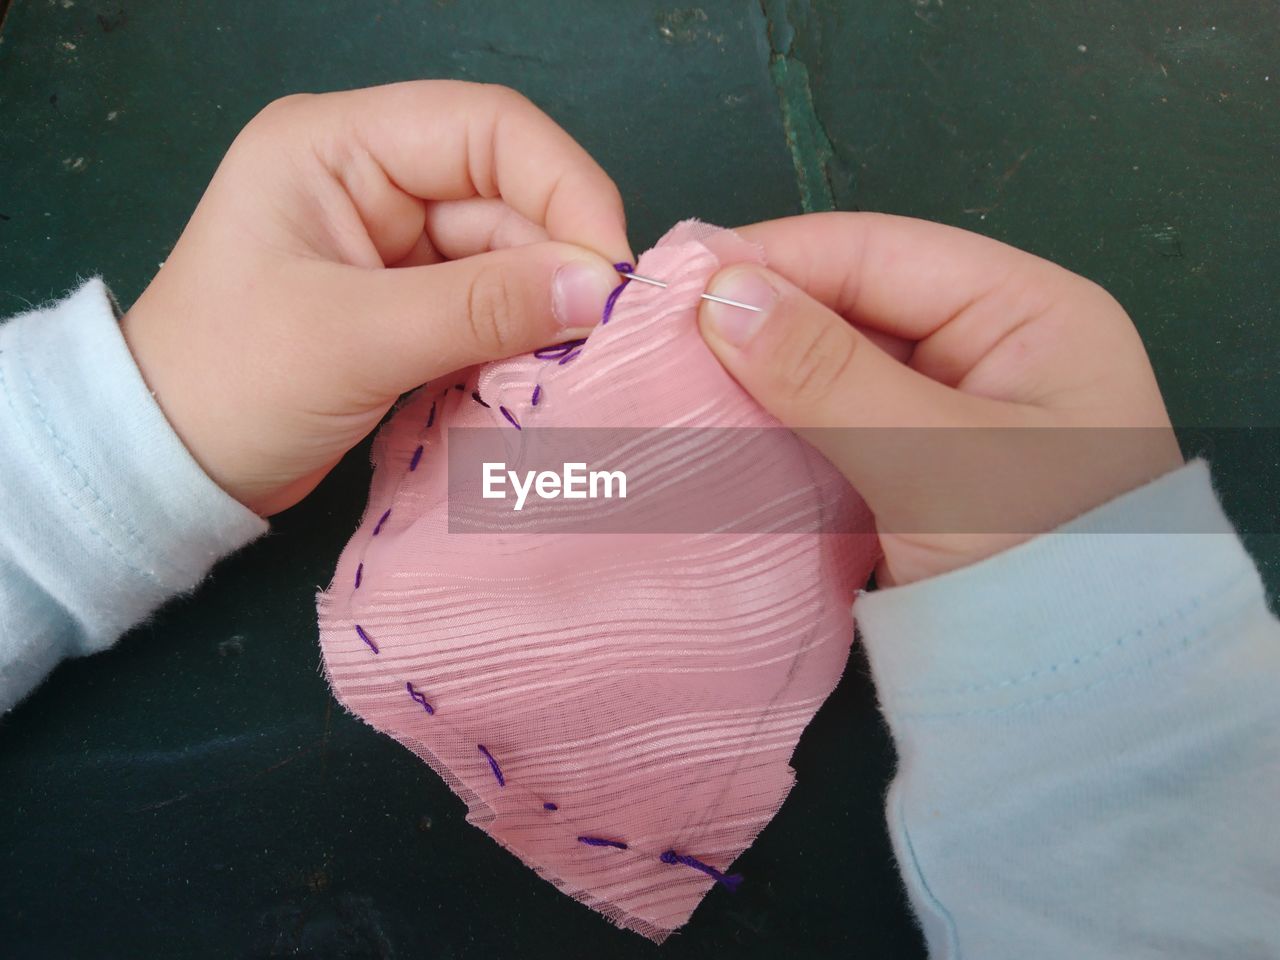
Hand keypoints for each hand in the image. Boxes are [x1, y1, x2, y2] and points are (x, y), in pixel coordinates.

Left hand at [122, 81, 630, 515]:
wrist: (167, 470)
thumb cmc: (230, 384)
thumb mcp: (357, 339)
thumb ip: (485, 308)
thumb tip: (604, 288)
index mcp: (337, 146)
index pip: (486, 129)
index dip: (564, 186)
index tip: (612, 268)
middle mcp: (370, 179)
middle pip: (507, 195)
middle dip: (559, 261)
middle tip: (606, 335)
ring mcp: (391, 245)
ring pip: (507, 256)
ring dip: (544, 308)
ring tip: (578, 364)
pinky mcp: (406, 304)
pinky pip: (489, 305)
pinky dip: (520, 338)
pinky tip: (541, 373)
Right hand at [697, 213, 1183, 585]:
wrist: (1076, 706)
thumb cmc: (1035, 564)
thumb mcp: (936, 461)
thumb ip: (825, 372)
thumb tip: (715, 290)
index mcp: (1029, 312)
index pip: (881, 251)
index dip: (775, 257)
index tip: (676, 276)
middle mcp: (988, 348)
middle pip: (852, 304)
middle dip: (759, 317)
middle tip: (655, 331)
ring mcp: (944, 413)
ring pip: (830, 367)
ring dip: (757, 374)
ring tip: (668, 373)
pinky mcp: (908, 471)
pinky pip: (829, 425)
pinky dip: (774, 426)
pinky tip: (712, 426)